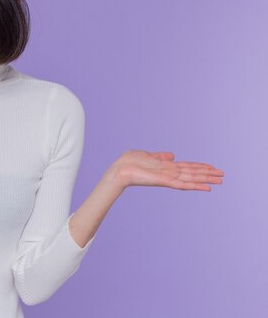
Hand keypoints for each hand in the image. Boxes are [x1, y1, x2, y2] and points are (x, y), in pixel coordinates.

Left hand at [107, 149, 224, 191]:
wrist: (118, 170)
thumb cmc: (128, 163)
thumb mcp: (147, 155)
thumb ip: (160, 156)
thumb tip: (172, 155)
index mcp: (166, 167)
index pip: (187, 167)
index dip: (200, 167)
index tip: (212, 168)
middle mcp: (169, 173)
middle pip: (192, 173)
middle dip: (207, 174)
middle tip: (223, 176)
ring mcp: (167, 178)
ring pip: (191, 178)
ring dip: (206, 179)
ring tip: (220, 181)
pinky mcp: (164, 181)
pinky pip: (183, 184)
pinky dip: (195, 185)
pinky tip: (206, 187)